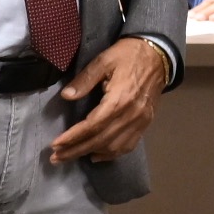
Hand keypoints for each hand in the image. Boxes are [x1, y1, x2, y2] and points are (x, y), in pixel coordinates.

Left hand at [49, 37, 168, 163]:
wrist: (157, 55)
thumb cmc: (128, 55)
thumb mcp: (104, 60)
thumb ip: (85, 79)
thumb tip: (66, 96)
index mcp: (120, 99)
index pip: (92, 125)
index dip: (73, 137)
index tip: (55, 144)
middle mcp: (131, 115)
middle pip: (101, 140)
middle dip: (76, 150)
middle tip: (56, 157)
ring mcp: (140, 121)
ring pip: (114, 147)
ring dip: (91, 153)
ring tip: (71, 155)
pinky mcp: (145, 123)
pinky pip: (128, 145)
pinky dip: (111, 154)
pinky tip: (96, 155)